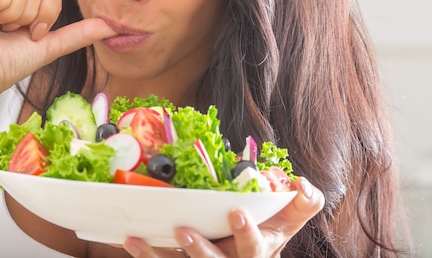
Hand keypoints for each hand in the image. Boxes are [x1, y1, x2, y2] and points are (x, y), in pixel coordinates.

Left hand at [122, 177, 324, 257]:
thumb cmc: (266, 238)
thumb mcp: (286, 224)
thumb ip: (301, 204)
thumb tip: (304, 184)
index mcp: (256, 254)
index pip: (255, 249)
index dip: (246, 233)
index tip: (236, 211)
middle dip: (201, 250)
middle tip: (184, 230)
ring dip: (160, 255)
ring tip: (139, 239)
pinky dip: (146, 254)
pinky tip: (131, 240)